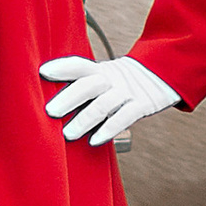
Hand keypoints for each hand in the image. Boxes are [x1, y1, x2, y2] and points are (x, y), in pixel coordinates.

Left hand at [41, 51, 179, 148]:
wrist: (163, 74)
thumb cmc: (122, 82)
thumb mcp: (105, 75)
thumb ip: (83, 84)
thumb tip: (49, 98)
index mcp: (100, 70)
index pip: (79, 65)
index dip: (62, 67)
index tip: (42, 72)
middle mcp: (112, 79)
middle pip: (89, 85)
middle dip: (68, 98)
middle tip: (50, 111)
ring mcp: (127, 92)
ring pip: (104, 104)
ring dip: (84, 119)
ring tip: (68, 133)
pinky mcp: (142, 105)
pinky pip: (125, 117)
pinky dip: (109, 129)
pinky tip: (95, 140)